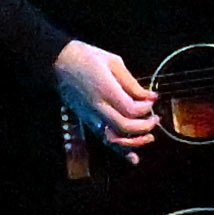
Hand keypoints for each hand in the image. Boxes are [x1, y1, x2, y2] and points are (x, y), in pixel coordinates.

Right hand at [56, 38, 157, 154]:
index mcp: (105, 90)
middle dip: (145, 126)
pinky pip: (104, 140)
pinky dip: (120, 151)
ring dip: (135, 142)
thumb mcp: (113, 62)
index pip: (131, 109)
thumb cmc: (86, 57)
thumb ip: (132, 83)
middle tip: (155, 118)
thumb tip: (150, 96)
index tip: (153, 100)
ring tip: (148, 137)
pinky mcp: (87, 120)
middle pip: (125, 126)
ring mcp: (90, 116)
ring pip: (114, 139)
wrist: (58, 62)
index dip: (146, 108)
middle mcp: (97, 107)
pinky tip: (132, 157)